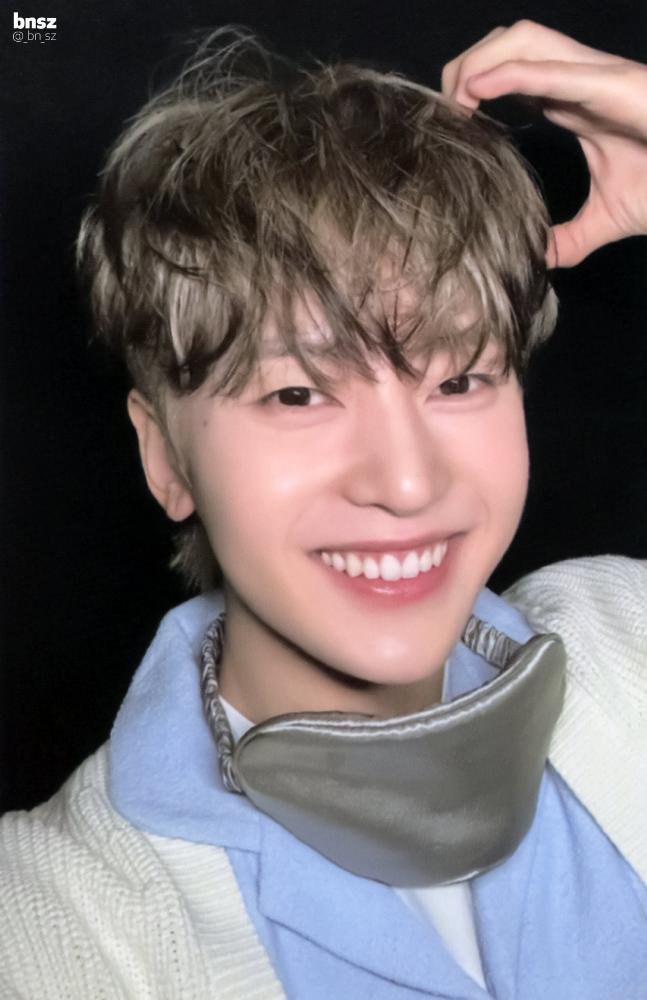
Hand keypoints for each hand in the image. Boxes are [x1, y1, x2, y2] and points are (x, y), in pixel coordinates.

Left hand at [441, 21, 646, 266]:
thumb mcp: (606, 219)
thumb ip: (570, 239)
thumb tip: (540, 261)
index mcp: (574, 103)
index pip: (511, 74)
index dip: (473, 86)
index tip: (450, 122)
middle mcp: (579, 81)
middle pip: (509, 44)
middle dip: (467, 66)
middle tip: (445, 113)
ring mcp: (595, 78)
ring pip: (524, 39)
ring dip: (480, 63)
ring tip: (456, 103)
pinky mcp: (612, 86)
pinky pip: (553, 69)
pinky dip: (510, 74)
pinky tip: (476, 91)